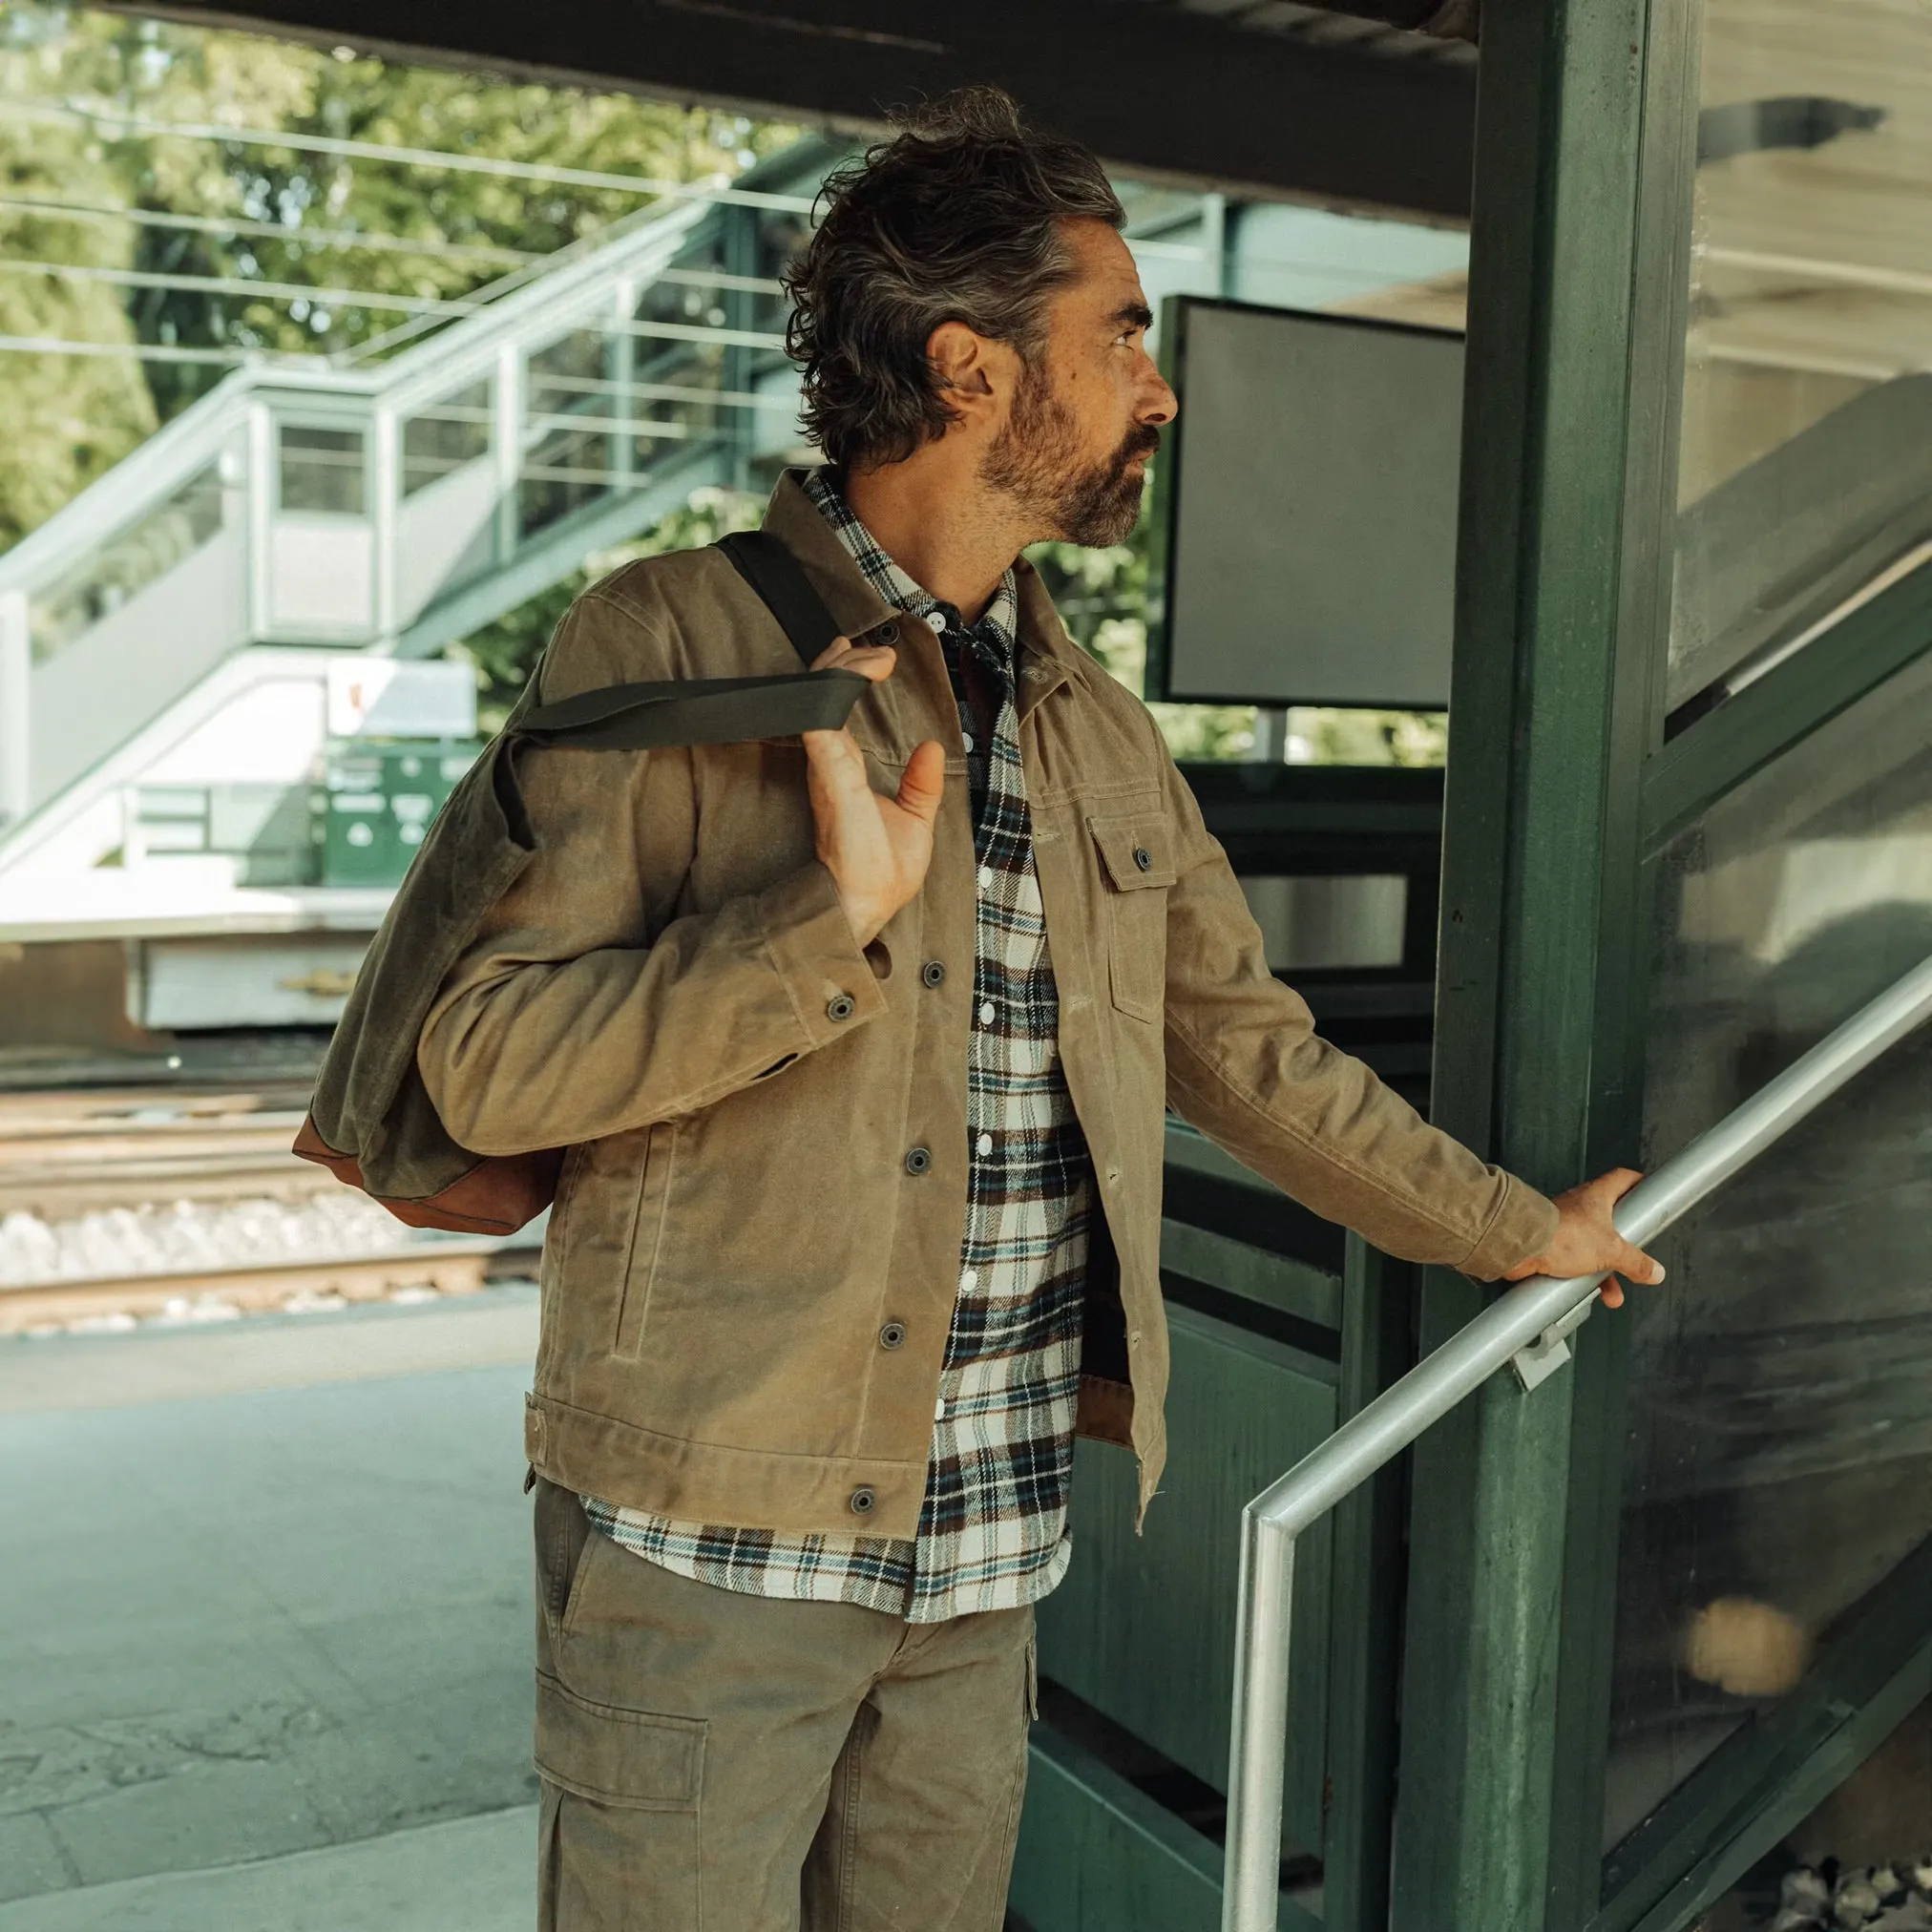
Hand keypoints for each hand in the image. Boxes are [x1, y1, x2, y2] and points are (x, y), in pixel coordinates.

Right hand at [801, 636, 945, 947]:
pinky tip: (866, 670)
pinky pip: (823, 712)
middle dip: (841, 659)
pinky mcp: (828, 769)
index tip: (874, 659)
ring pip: (819, 692)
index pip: (834, 710)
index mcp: (845, 770)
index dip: (846, 676)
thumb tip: (935, 749)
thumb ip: (921, 784)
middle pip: (820, 692)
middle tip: (872, 647)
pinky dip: (841, 683)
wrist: (865, 902)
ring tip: (875, 654)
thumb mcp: (915, 820)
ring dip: (844, 664)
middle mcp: (830, 761)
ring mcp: (826, 763)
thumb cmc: (881, 874)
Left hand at [1502, 1166, 1663, 1308]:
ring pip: (1591, 1247)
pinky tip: (1583, 1292)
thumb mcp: (1610, 1250)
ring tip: (1611, 1293)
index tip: (1650, 1193)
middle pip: (1611, 1222)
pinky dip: (1580, 1277)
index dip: (1638, 1184)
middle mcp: (1579, 1207)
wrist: (1521, 1246)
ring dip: (1603, 1272)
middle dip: (1624, 1248)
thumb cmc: (1560, 1234)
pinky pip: (1571, 1260)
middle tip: (1634, 1260)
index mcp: (1597, 1196)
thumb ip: (1635, 1261)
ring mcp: (1563, 1225)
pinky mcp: (1549, 1243)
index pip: (1623, 1179)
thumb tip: (1654, 1271)